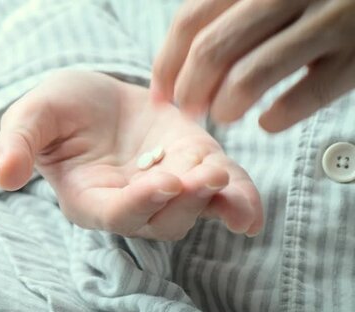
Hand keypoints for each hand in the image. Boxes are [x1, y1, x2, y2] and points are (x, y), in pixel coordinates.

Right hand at [0, 70, 262, 239]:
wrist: (97, 95)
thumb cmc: (58, 110)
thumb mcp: (31, 116)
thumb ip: (15, 144)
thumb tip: (4, 177)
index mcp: (89, 199)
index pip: (115, 216)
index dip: (139, 205)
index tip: (162, 182)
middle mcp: (130, 204)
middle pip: (161, 222)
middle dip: (182, 204)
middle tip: (200, 176)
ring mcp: (166, 188)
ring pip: (192, 212)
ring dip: (211, 201)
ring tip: (220, 176)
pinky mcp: (193, 167)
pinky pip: (220, 195)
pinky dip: (238, 203)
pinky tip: (249, 211)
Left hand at [151, 0, 354, 131]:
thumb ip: (225, 11)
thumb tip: (172, 69)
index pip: (191, 20)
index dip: (167, 64)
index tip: (160, 93)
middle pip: (213, 50)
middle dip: (190, 90)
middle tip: (189, 109)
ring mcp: (330, 21)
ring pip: (250, 76)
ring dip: (225, 107)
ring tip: (224, 114)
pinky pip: (304, 97)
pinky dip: (276, 118)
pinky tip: (267, 121)